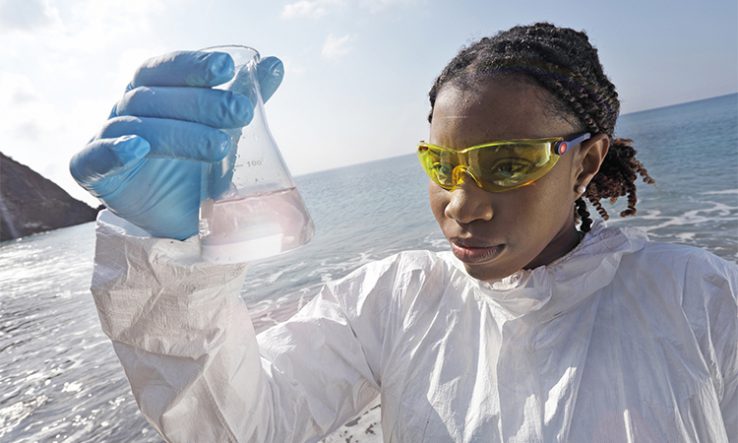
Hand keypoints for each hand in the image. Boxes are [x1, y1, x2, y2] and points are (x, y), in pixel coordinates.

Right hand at [70, 50, 283, 239]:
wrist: (182, 220)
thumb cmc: (198, 166)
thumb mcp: (226, 130)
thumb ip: (246, 97)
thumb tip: (275, 64)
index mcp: (153, 93)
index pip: (166, 69)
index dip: (193, 65)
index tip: (227, 69)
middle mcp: (127, 111)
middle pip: (154, 96)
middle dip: (199, 102)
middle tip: (240, 113)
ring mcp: (107, 140)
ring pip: (138, 126)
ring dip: (181, 133)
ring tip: (219, 146)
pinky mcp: (94, 174)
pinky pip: (94, 158)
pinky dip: (114, 151)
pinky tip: (137, 149)